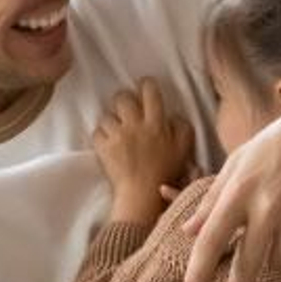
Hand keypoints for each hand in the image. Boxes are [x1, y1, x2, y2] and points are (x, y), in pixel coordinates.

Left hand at [93, 77, 192, 224]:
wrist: (142, 196)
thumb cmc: (166, 174)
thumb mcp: (184, 150)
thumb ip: (182, 128)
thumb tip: (172, 115)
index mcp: (156, 123)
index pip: (149, 91)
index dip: (146, 85)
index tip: (145, 88)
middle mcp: (134, 125)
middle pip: (122, 97)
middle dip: (124, 100)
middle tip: (128, 111)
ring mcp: (116, 135)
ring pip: (107, 115)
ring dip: (112, 121)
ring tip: (118, 131)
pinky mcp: (102, 147)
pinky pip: (97, 132)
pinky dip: (101, 136)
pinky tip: (109, 144)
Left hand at [183, 90, 280, 281]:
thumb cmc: (277, 144)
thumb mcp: (239, 162)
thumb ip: (212, 199)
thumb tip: (188, 231)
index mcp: (241, 189)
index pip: (212, 238)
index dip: (199, 270)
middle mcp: (269, 205)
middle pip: (247, 263)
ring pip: (278, 261)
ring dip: (272, 256)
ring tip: (278, 226)